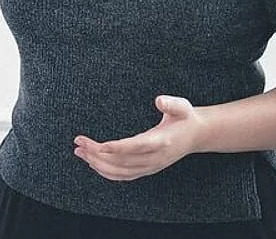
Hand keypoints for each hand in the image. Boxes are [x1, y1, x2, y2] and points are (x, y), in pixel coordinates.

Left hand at [73, 95, 204, 180]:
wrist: (197, 135)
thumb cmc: (186, 117)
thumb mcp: (182, 106)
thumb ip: (171, 103)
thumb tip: (159, 100)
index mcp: (162, 142)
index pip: (136, 147)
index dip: (117, 148)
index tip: (98, 145)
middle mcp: (155, 158)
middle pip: (122, 161)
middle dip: (98, 154)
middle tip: (78, 143)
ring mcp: (151, 167)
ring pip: (120, 172)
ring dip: (97, 164)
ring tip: (79, 151)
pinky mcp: (147, 169)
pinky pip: (124, 176)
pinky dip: (106, 172)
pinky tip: (92, 163)